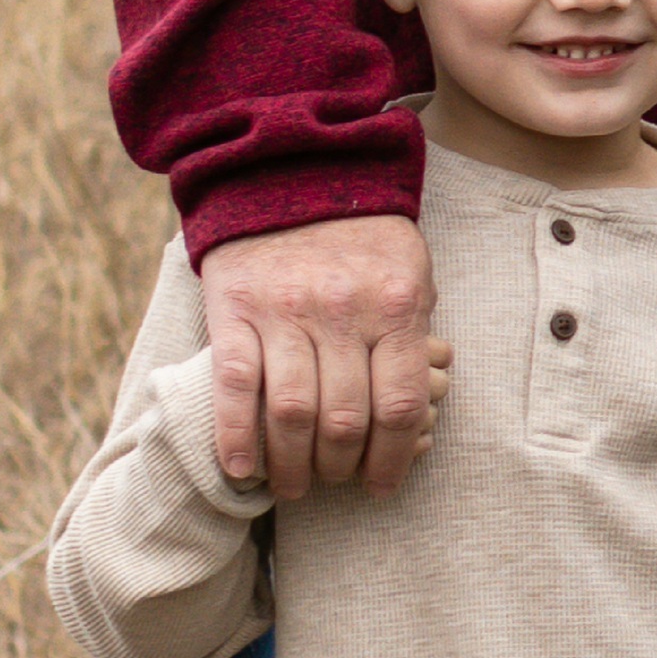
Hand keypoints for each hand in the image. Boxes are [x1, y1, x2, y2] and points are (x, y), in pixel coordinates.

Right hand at [198, 214, 443, 501]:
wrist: (290, 172)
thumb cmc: (360, 235)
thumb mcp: (411, 271)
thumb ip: (414, 335)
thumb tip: (421, 407)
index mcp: (397, 305)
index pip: (399, 405)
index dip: (391, 460)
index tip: (380, 486)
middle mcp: (343, 311)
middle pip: (345, 419)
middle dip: (341, 468)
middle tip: (334, 482)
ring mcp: (286, 311)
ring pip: (291, 413)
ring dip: (291, 465)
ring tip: (292, 485)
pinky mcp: (236, 310)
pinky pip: (235, 387)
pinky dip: (236, 436)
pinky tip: (242, 469)